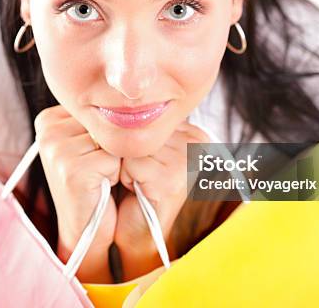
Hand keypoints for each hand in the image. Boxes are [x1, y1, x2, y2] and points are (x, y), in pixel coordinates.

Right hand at [34, 105, 119, 282]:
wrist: (87, 229)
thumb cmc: (97, 183)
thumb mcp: (95, 142)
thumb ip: (101, 118)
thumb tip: (132, 95)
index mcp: (50, 118)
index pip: (99, 106)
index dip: (110, 130)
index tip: (99, 152)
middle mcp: (47, 128)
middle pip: (105, 119)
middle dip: (114, 144)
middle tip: (101, 168)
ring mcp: (55, 148)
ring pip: (112, 138)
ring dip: (117, 159)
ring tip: (101, 176)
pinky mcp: (70, 169)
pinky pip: (113, 158)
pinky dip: (116, 174)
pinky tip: (101, 186)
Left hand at [114, 120, 209, 279]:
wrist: (135, 229)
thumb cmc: (133, 183)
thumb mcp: (142, 145)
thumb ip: (142, 120)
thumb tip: (121, 90)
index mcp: (193, 131)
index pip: (149, 111)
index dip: (132, 133)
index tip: (139, 156)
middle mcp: (198, 142)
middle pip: (142, 125)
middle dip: (128, 149)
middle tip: (137, 172)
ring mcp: (188, 162)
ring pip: (135, 143)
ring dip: (125, 163)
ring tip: (138, 180)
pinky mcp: (173, 181)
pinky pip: (132, 163)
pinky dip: (126, 176)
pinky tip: (137, 189)